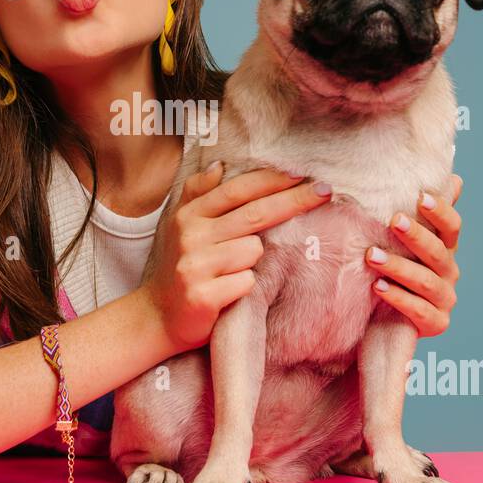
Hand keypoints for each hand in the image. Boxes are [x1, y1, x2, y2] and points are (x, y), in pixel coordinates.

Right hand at [143, 162, 332, 352]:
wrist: (157, 317)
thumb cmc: (180, 268)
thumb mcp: (180, 226)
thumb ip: (198, 193)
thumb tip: (219, 164)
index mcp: (189, 216)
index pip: (238, 190)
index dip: (271, 180)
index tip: (302, 173)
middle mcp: (191, 236)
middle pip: (255, 214)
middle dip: (294, 200)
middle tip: (325, 191)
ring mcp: (196, 266)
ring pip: (254, 250)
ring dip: (253, 262)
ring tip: (231, 272)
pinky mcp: (204, 296)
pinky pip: (248, 282)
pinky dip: (246, 287)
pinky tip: (228, 292)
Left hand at [364, 174, 462, 337]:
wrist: (384, 322)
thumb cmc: (394, 272)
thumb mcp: (403, 243)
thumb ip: (421, 215)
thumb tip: (452, 177)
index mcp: (445, 250)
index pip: (451, 227)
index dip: (440, 211)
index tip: (420, 196)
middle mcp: (449, 273)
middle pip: (438, 252)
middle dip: (416, 236)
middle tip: (393, 220)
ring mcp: (444, 300)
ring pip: (426, 281)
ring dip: (399, 267)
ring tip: (371, 256)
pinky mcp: (436, 324)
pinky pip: (419, 311)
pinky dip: (399, 298)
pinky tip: (378, 287)